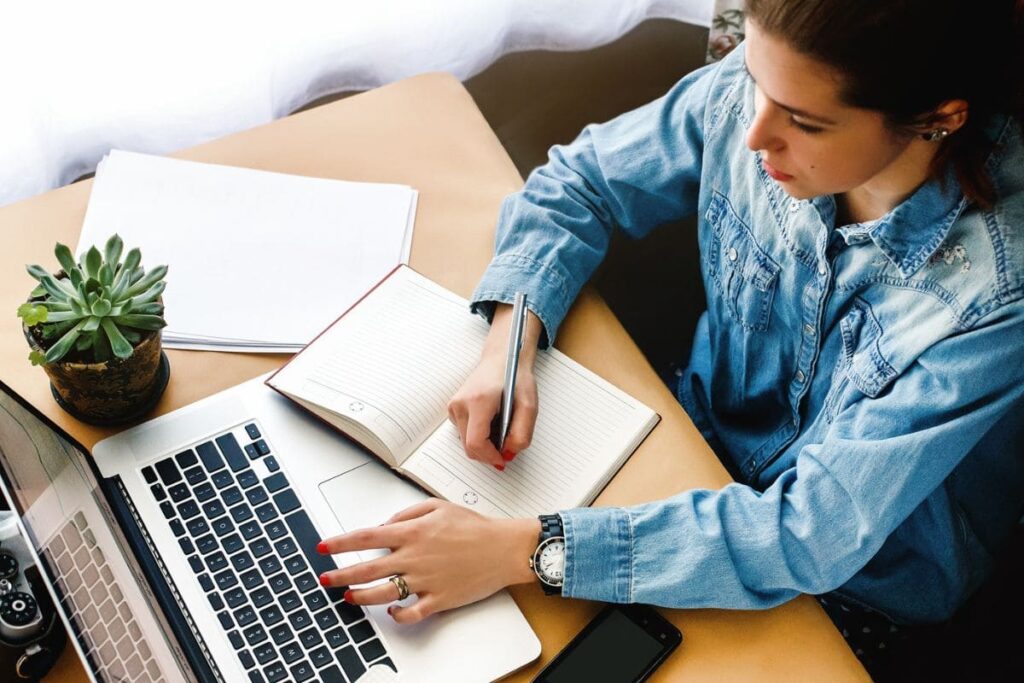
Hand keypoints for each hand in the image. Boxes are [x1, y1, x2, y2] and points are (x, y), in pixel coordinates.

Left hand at [317, 499, 540, 623]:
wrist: (504, 548)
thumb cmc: (475, 526)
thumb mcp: (438, 506)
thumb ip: (407, 514)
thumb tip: (385, 525)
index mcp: (412, 533)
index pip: (365, 537)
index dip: (340, 543)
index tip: (324, 547)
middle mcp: (414, 557)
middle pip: (366, 569)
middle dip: (340, 574)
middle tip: (325, 578)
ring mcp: (425, 580)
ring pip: (382, 593)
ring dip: (361, 596)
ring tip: (348, 597)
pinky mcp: (438, 599)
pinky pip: (411, 613)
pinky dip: (398, 615)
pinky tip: (391, 610)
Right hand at [447, 304, 541, 468]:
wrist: (502, 358)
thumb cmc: (514, 377)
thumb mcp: (529, 405)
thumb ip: (522, 433)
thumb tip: (509, 453)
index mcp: (479, 401)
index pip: (476, 442)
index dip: (490, 457)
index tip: (502, 459)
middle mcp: (461, 403)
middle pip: (469, 446)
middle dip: (488, 453)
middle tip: (506, 447)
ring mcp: (454, 405)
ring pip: (465, 442)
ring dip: (484, 445)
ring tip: (501, 430)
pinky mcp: (453, 408)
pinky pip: (464, 433)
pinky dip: (478, 436)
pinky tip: (491, 424)